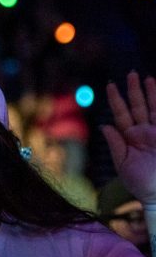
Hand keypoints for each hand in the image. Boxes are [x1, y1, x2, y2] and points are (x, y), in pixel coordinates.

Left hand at [102, 72, 155, 203]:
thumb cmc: (141, 183)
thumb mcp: (123, 164)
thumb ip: (115, 144)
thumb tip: (104, 125)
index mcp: (129, 138)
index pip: (121, 114)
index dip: (116, 100)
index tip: (111, 85)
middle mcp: (144, 133)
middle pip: (138, 106)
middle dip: (134, 90)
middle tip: (130, 73)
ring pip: (153, 108)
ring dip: (150, 93)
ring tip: (146, 78)